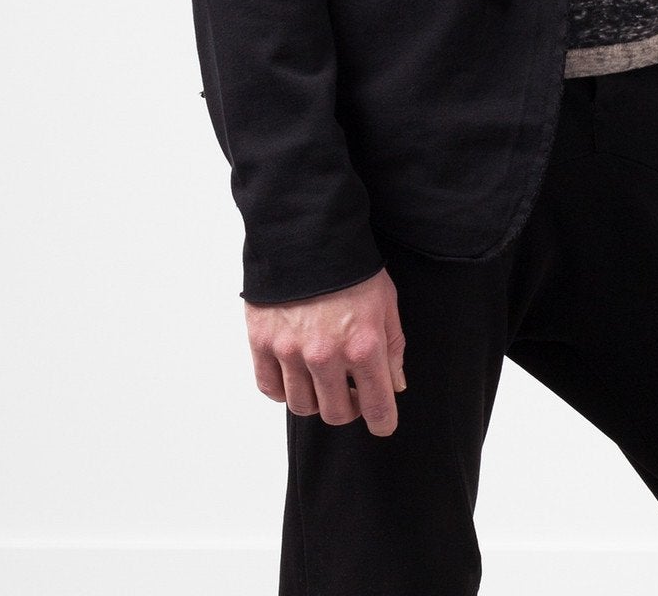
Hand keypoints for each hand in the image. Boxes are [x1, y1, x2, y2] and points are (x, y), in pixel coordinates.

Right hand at [245, 265, 406, 435]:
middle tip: (350, 390)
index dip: (382, 422)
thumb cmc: (351, 265)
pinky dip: (282, 388)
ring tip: (321, 377)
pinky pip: (271, 388)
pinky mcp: (262, 342)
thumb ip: (393, 347)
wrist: (306, 233)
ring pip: (303, 406)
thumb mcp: (386, 301)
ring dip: (315, 397)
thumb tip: (395, 384)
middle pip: (337, 413)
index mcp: (363, 345)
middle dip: (349, 407)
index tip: (382, 423)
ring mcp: (291, 351)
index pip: (377, 407)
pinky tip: (293, 372)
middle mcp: (326, 355)